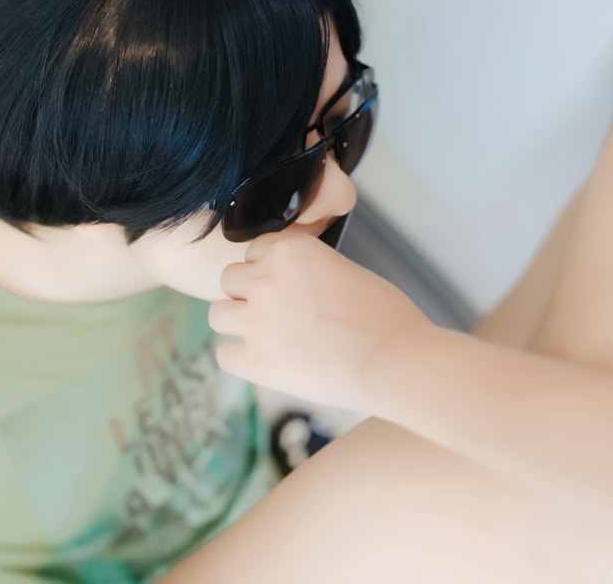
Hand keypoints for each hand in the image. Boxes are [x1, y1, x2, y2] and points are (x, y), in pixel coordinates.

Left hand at [209, 232, 433, 411]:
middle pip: (229, 279)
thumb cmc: (386, 317)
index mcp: (290, 250)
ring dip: (238, 324)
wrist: (394, 360)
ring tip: (266, 338)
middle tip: (275, 314)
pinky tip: (264, 362)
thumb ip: (308, 271)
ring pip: (218, 314)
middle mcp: (266, 278)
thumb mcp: (345, 271)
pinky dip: (241, 359)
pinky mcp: (255, 360)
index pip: (253, 251)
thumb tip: (294, 287)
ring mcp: (256, 320)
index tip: (285, 288)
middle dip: (247, 294)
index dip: (267, 270)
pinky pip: (224, 354)